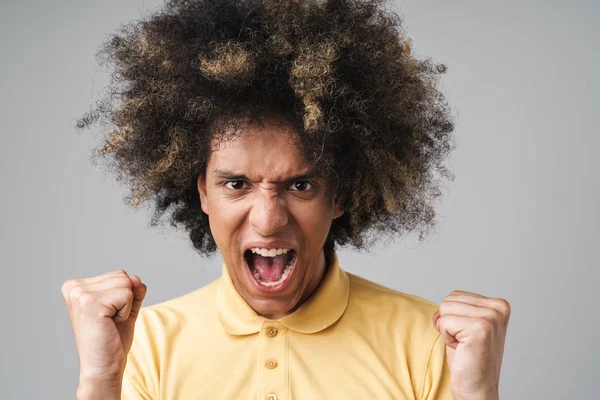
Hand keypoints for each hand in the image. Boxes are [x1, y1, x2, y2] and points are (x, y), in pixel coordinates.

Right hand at [61, 270, 146, 387]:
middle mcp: (74, 287)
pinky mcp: (90, 302)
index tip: (108, 316)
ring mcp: (80, 294)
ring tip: (109, 323)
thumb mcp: (126, 306)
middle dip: (126, 300)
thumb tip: (135, 278)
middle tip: (110, 321)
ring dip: (126, 306)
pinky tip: (110, 325)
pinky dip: (127, 312)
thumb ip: (133, 288)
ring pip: (126, 283)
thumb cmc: (112, 339)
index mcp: (76, 286)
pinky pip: (127, 294)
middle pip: (123, 276)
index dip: (123, 297)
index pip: (119, 275)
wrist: (103, 367)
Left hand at [432, 290, 510, 399]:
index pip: (454, 295)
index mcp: (498, 304)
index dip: (452, 317)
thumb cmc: (468, 358)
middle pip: (448, 300)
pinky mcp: (480, 329)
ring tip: (464, 345)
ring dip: (447, 330)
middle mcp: (498, 308)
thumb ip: (460, 307)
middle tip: (464, 342)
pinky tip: (462, 349)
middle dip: (448, 322)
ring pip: (444, 309)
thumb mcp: (466, 324)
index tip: (466, 335)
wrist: (477, 388)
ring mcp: (491, 318)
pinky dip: (446, 338)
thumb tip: (444, 300)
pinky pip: (444, 322)